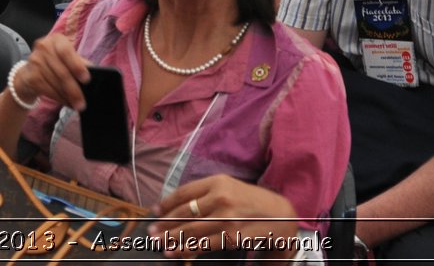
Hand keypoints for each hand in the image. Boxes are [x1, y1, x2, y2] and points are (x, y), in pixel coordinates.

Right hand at [10, 32, 91, 113]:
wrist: (30, 71)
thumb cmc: (54, 62)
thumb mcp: (67, 58)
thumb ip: (80, 63)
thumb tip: (94, 73)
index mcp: (57, 39)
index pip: (66, 51)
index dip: (76, 65)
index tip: (86, 79)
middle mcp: (44, 47)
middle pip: (62, 71)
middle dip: (74, 90)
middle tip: (82, 102)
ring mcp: (35, 61)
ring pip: (55, 83)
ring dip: (67, 97)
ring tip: (76, 104)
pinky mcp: (30, 75)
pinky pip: (47, 90)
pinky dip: (59, 98)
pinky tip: (66, 102)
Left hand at [151, 175, 304, 257]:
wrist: (282, 216)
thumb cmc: (251, 202)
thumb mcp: (229, 188)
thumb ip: (206, 194)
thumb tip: (176, 207)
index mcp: (218, 181)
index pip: (184, 192)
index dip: (166, 204)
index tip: (155, 212)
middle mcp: (221, 197)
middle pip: (185, 213)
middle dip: (164, 224)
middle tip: (151, 232)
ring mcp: (227, 217)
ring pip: (191, 230)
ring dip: (172, 239)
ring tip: (159, 244)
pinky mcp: (233, 235)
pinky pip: (205, 244)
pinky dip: (187, 249)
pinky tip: (176, 252)